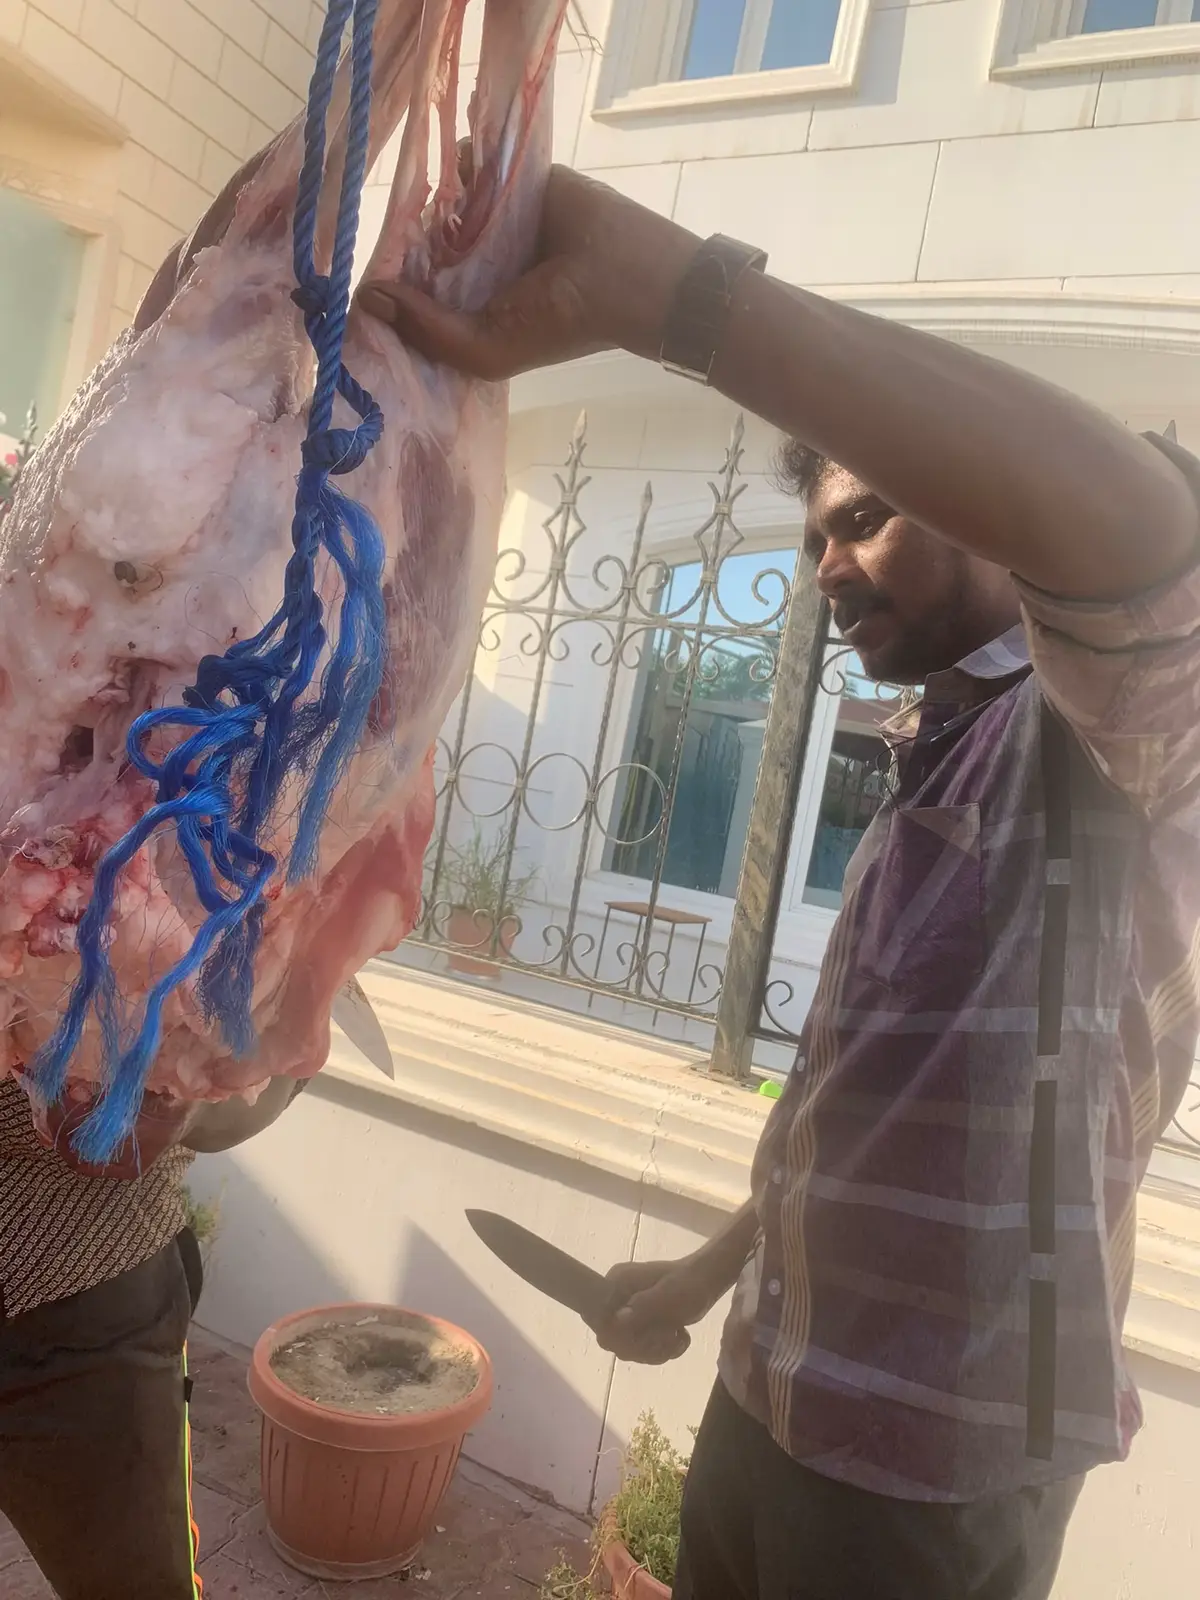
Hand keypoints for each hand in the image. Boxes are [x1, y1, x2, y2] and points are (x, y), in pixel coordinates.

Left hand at [357, 164, 699, 379]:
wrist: (623, 274)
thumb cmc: (558, 323)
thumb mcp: (486, 349)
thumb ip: (427, 329)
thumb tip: (368, 296)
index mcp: (468, 313)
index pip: (413, 302)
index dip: (386, 298)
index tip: (353, 290)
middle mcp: (472, 268)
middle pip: (417, 253)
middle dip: (395, 251)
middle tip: (364, 242)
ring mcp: (488, 222)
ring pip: (436, 208)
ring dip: (418, 205)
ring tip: (395, 205)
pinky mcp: (506, 180)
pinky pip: (466, 167)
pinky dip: (451, 165)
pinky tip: (433, 170)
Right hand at [593, 1253, 725, 1365]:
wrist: (707, 1281)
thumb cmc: (689, 1283)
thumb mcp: (669, 1295)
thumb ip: (643, 1306)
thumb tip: (617, 1320)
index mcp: (616, 1283)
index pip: (596, 1317)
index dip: (616, 1335)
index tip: (643, 1338)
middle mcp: (616, 1299)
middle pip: (612, 1339)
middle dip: (642, 1346)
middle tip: (667, 1336)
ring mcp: (628, 1312)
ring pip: (628, 1349)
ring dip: (656, 1350)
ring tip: (677, 1335)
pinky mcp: (640, 1325)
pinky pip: (641, 1350)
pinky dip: (662, 1351)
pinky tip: (679, 1338)